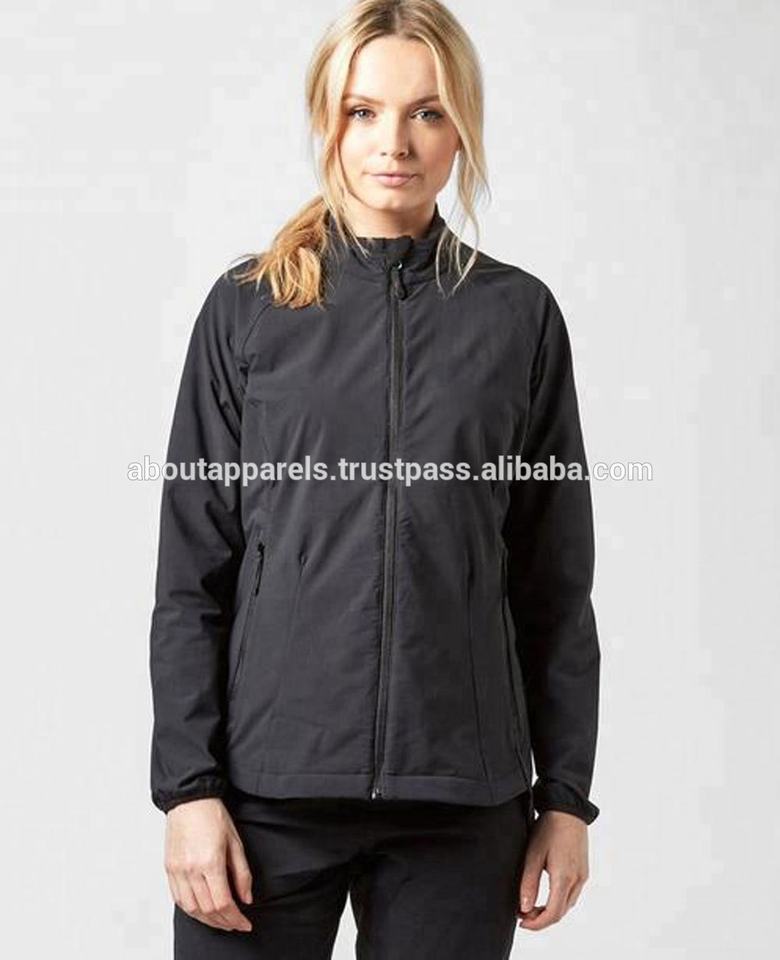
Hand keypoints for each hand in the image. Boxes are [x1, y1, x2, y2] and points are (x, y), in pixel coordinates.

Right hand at [164, 797, 253, 931]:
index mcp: (210, 862)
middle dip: (224, 922)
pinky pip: (178, 899)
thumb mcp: (236, 842)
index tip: (245, 923)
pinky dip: (191, 910)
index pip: (223, 902)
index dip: (235, 918)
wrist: (190, 800)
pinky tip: (202, 911)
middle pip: (207, 910)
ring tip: (221, 921)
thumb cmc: (213, 816)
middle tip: (235, 924)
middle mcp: (191, 869)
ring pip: (191, 909)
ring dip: (207, 920)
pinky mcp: (169, 869)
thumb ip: (242, 873)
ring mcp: (177, 870)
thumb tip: (246, 898)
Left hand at [516, 810, 588, 930]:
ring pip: (567, 904)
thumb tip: (524, 908)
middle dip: (541, 918)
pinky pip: (572, 894)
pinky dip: (558, 900)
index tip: (521, 922)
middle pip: (561, 912)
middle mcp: (577, 880)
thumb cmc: (549, 828)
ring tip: (530, 905)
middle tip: (522, 913)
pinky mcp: (583, 870)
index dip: (537, 923)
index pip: (553, 913)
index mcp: (564, 878)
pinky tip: (545, 895)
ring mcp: (582, 875)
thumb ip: (528, 883)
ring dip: (550, 910)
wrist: (568, 809)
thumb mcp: (533, 854)